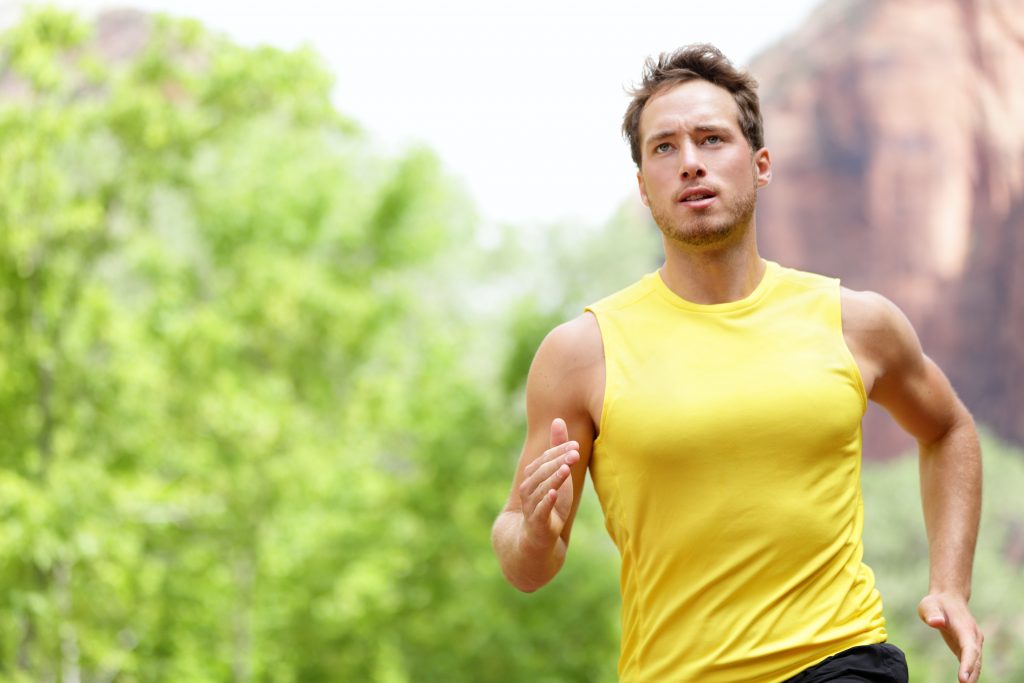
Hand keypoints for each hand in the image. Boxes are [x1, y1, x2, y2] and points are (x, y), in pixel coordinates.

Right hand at [517, 418, 579, 549]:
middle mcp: (529, 488)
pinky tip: (554, 493)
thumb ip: (557, 449)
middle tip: (575, 453)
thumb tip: (558, 419)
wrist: (536, 538)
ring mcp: (531, 505)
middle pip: (544, 470)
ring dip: (555, 478)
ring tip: (566, 468)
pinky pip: (541, 510)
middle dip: (559, 461)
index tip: (576, 445)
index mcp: (533, 475)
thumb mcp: (557, 475)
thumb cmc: (549, 502)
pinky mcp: (537, 521)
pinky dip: (547, 501)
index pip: (546, 458)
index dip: (560, 450)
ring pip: (542, 488)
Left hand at [918, 593, 982, 682]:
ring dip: (973, 676)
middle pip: (976, 659)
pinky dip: (970, 672)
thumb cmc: (936, 602)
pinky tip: (965, 681)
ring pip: (976, 662)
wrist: (948, 598)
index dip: (968, 664)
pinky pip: (971, 662)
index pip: (969, 649)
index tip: (964, 679)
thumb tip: (936, 622)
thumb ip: (932, 613)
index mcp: (965, 628)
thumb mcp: (929, 605)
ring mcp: (973, 642)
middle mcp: (973, 636)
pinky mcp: (967, 646)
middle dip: (972, 674)